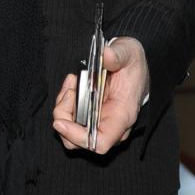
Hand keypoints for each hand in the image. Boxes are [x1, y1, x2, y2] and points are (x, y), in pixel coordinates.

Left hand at [52, 37, 149, 155]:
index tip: (61, 122)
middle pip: (77, 140)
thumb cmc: (132, 62)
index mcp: (122, 116)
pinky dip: (65, 101)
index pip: (100, 142)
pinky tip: (72, 83)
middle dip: (64, 115)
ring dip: (63, 107)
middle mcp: (109, 125)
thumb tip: (106, 56)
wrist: (133, 63)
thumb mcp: (129, 52)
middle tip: (71, 90)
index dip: (77, 137)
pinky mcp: (89, 115)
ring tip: (72, 82)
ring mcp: (98, 122)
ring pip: (69, 130)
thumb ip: (118, 55)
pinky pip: (69, 118)